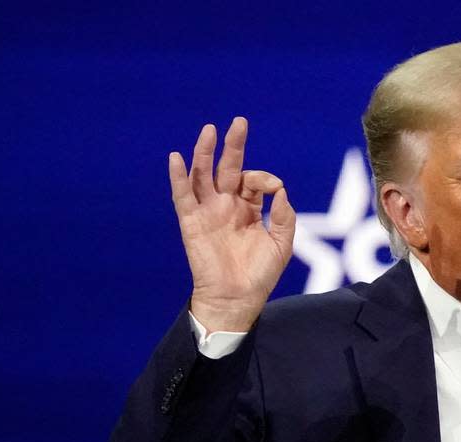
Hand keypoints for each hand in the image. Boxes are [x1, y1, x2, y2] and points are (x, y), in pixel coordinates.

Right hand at [169, 117, 295, 332]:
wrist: (237, 299)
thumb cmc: (260, 275)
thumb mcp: (281, 245)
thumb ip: (284, 217)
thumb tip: (281, 191)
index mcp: (248, 209)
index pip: (254, 181)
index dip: (265, 179)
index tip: (275, 188)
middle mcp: (226, 206)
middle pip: (228, 169)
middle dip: (233, 146)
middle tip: (239, 122)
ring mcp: (208, 212)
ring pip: (203, 176)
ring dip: (205, 153)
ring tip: (209, 130)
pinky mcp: (192, 223)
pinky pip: (182, 196)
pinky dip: (178, 177)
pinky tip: (176, 158)